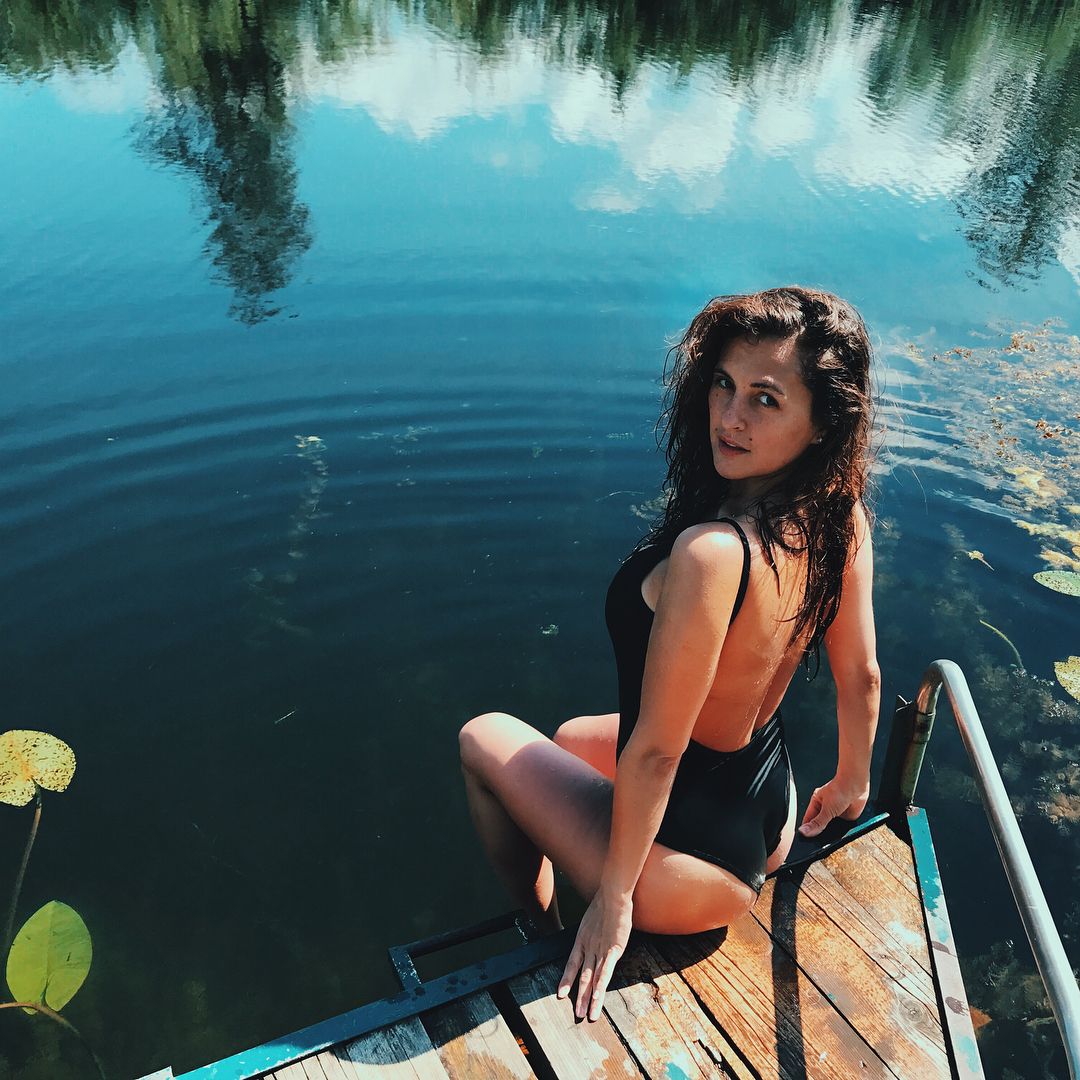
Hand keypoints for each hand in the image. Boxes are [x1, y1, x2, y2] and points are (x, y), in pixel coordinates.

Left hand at [556, 889, 632, 1020]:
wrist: (612, 895)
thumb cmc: (605, 904)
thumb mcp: (592, 920)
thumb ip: (593, 932)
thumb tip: (595, 937)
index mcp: (582, 940)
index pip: (572, 964)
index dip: (566, 980)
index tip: (561, 994)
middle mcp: (589, 948)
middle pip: (582, 976)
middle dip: (579, 996)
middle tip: (576, 1014)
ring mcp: (600, 950)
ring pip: (593, 978)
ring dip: (589, 998)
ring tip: (587, 1014)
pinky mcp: (613, 949)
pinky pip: (606, 971)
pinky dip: (601, 986)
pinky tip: (598, 997)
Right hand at [799, 774, 869, 837]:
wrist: (856, 786)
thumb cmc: (840, 789)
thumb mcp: (826, 809)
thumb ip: (817, 823)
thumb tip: (804, 832)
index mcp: (816, 804)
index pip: (808, 820)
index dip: (806, 830)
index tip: (803, 840)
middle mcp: (826, 809)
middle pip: (819, 826)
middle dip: (819, 833)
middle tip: (816, 842)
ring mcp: (836, 814)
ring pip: (830, 829)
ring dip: (831, 833)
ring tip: (829, 838)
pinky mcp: (847, 819)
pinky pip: (842, 829)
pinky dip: (841, 833)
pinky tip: (840, 835)